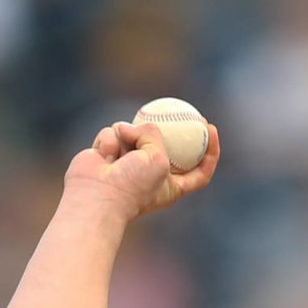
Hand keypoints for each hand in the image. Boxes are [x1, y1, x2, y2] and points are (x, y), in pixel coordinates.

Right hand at [62, 120, 220, 221]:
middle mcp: (152, 175)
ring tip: (120, 154)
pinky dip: (110, 141)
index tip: (211, 130)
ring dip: (129, 136)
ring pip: (136, 133)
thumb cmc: (131, 185)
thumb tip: (135, 127)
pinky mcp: (109, 154)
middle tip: (185, 111)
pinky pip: (114, 134)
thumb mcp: (157, 159)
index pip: (200, 172)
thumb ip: (155, 136)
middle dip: (177, 129)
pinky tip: (103, 156)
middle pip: (169, 148)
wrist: (96, 197)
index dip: (210, 151)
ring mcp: (129, 163)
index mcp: (172, 186)